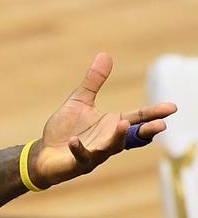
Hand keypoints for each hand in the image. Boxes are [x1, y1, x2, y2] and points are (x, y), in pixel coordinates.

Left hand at [32, 52, 177, 187]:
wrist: (45, 154)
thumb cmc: (66, 129)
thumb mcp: (80, 101)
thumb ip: (93, 82)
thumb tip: (105, 54)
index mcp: (112, 125)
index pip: (137, 118)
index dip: (154, 113)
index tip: (172, 107)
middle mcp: (109, 140)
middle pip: (132, 135)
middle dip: (146, 130)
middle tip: (161, 124)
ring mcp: (95, 153)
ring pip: (111, 147)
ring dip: (117, 136)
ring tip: (123, 124)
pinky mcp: (78, 163)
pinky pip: (81, 157)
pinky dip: (78, 148)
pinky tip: (73, 140)